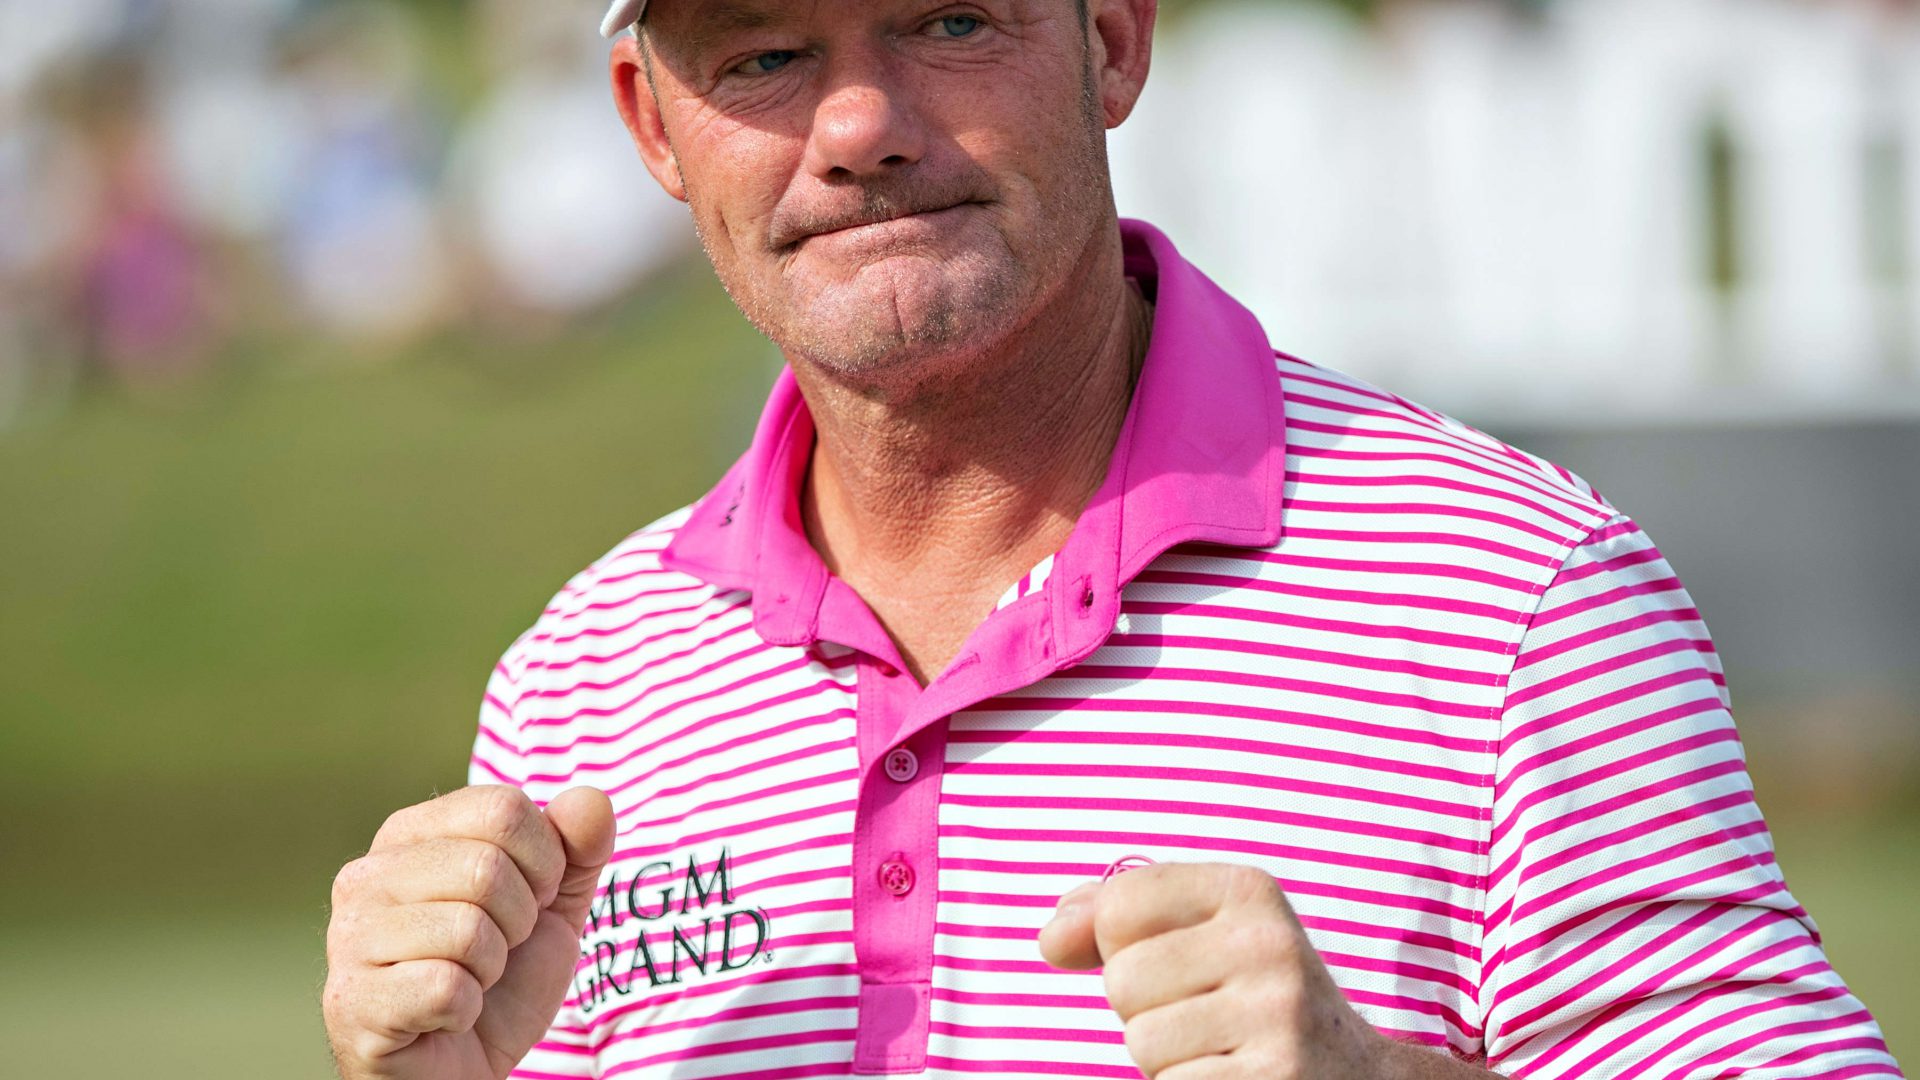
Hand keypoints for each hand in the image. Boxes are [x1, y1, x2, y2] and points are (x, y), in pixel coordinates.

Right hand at [324, 785, 614, 1079]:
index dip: (543, 862)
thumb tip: (591, 799)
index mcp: (411, 833)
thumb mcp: (554, 906)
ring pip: (467, 929)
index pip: (503, 808)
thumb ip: (577, 848)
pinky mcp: (351, 1001)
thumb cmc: (502, 981)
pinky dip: (465, 1009)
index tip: (529, 900)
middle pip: (486, 868)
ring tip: (469, 980)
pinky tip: (444, 1015)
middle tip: (498, 949)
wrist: (466, 1068)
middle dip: (519, 921)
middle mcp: (367, 875)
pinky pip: (444, 987)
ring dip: (491, 968)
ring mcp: (350, 938)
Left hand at [1037, 861, 1479, 1078]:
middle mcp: (1269, 945)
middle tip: (1206, 1017)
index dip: (1118, 945)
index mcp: (1249, 890)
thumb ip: (1115, 916)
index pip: (1120, 904)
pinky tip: (1232, 1076)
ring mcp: (1277, 1017)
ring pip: (1141, 1040)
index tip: (1170, 962)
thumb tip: (1051, 938)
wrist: (1354, 1076)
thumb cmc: (1251, 998)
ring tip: (1221, 1049)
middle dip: (1144, 1010)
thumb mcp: (1200, 933)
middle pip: (1122, 979)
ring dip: (1166, 1058)